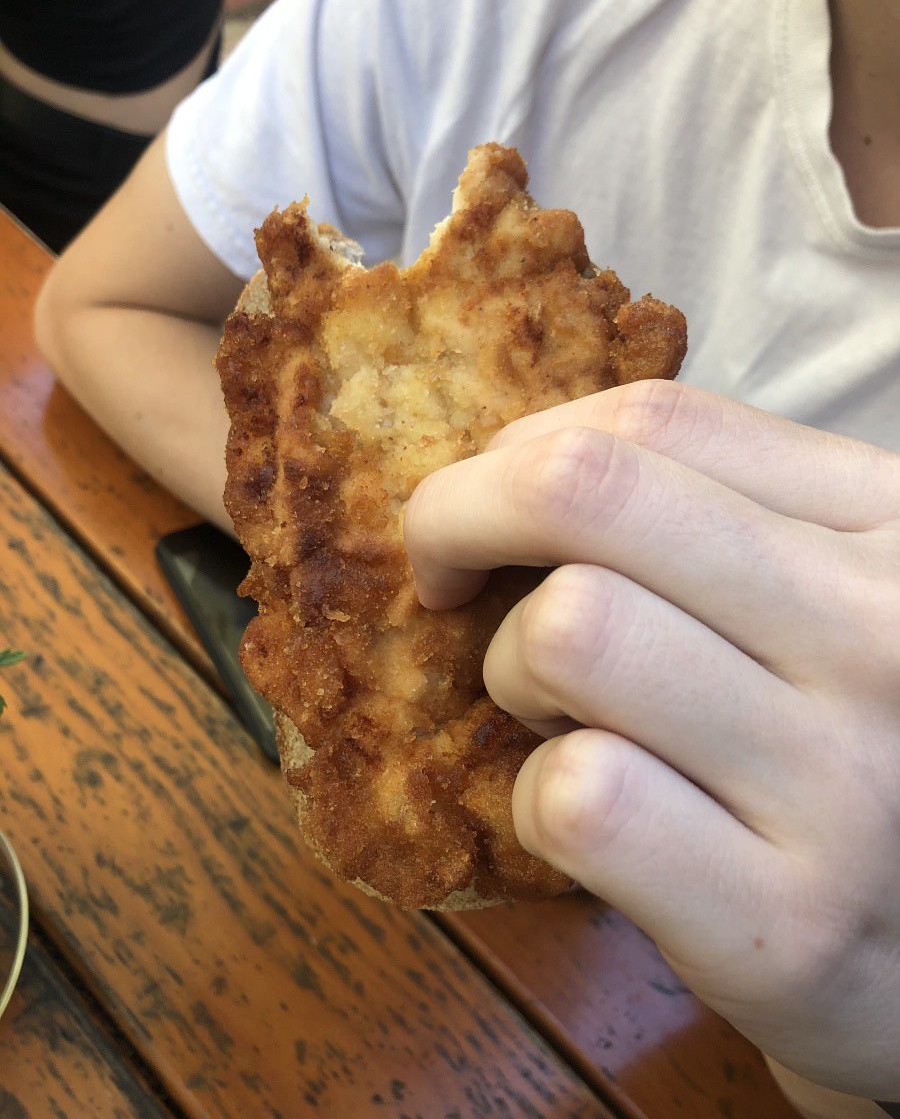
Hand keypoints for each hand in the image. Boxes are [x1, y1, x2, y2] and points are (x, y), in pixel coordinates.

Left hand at [404, 379, 899, 1100]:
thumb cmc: (853, 745)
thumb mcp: (831, 596)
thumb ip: (714, 513)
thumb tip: (512, 462)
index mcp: (889, 523)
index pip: (658, 419)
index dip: (522, 447)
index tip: (482, 502)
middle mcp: (882, 629)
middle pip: (583, 493)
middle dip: (459, 519)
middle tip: (446, 582)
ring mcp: (842, 776)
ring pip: (564, 632)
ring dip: (512, 672)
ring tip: (557, 714)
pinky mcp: (786, 919)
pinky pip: (577, 796)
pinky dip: (535, 800)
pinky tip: (587, 818)